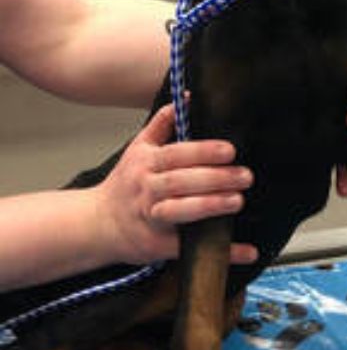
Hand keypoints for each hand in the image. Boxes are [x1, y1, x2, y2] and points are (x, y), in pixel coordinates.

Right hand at [95, 103, 257, 265]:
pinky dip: (221, 252)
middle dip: (215, 178)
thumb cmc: (125, 183)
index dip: (203, 151)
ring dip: (211, 206)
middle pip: (181, 182)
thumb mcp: (139, 148)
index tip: (230, 150)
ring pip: (180, 212)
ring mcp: (150, 219)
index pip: (176, 154)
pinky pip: (190, 249)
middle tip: (245, 175)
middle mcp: (147, 190)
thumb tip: (187, 97)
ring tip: (238, 201)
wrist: (97, 224)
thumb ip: (162, 123)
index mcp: (146, 164)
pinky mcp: (157, 246)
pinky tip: (248, 250)